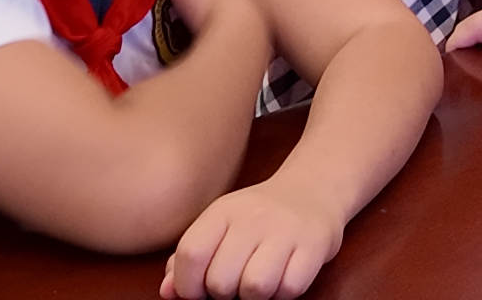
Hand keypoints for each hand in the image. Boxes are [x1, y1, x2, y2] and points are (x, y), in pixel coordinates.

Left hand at [162, 178, 347, 298]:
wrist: (312, 191)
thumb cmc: (256, 219)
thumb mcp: (219, 228)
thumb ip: (188, 260)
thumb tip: (167, 291)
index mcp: (222, 212)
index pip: (191, 254)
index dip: (188, 285)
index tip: (199, 290)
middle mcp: (253, 217)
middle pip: (220, 281)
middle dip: (224, 293)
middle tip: (235, 282)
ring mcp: (286, 230)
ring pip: (255, 288)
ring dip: (254, 296)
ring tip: (259, 280)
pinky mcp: (314, 245)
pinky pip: (289, 289)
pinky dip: (283, 293)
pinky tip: (283, 277)